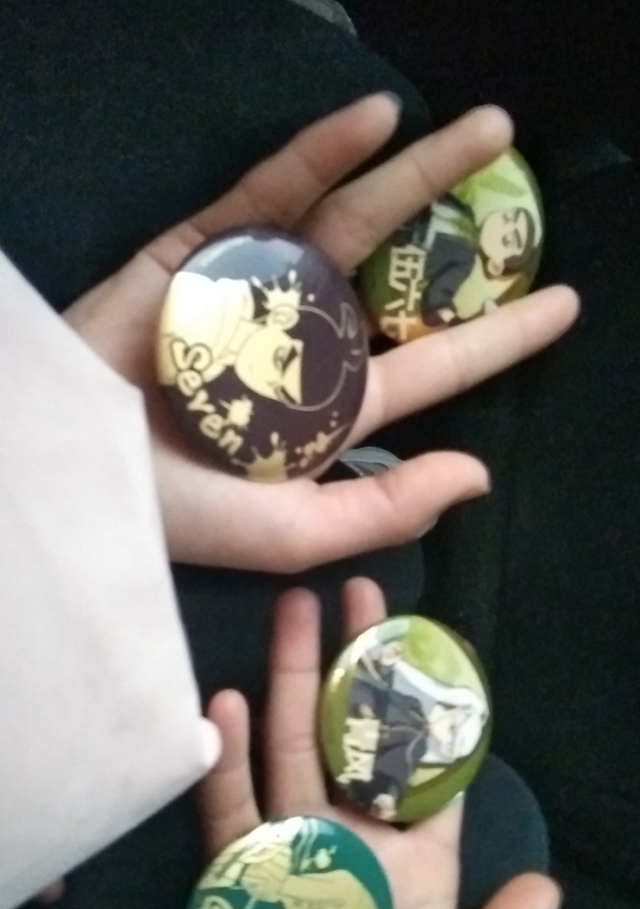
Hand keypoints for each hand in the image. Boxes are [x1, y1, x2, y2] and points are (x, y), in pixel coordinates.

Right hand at [66, 96, 578, 571]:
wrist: (76, 477)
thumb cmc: (180, 515)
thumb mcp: (291, 533)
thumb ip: (383, 509)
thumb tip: (480, 478)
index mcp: (332, 404)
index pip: (432, 364)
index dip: (499, 336)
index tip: (564, 303)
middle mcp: (307, 337)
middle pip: (397, 272)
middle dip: (456, 217)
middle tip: (514, 160)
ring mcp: (257, 288)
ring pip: (346, 218)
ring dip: (413, 171)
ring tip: (483, 127)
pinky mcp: (202, 252)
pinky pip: (267, 195)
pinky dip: (317, 156)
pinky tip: (375, 122)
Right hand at [176, 579, 560, 908]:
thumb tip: (550, 884)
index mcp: (410, 865)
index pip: (427, 768)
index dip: (431, 705)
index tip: (426, 641)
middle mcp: (351, 840)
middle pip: (352, 737)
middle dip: (353, 665)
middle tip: (353, 593)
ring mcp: (290, 848)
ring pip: (290, 751)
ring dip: (288, 683)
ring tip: (290, 614)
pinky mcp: (235, 872)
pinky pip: (230, 809)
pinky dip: (225, 759)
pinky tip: (220, 703)